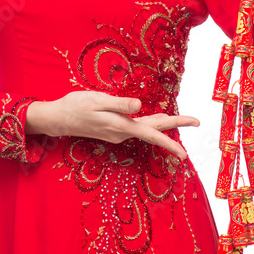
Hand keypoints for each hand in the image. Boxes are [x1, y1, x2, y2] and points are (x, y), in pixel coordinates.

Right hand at [25, 91, 198, 160]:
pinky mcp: (114, 130)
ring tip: (182, 120)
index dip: (170, 140)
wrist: (58, 119)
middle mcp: (122, 133)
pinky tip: (157, 119)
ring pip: (146, 128)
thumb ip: (119, 104)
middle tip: (196, 121)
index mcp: (121, 126)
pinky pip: (138, 127)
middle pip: (154, 130)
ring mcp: (118, 133)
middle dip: (175, 126)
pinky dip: (151, 124)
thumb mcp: (97, 101)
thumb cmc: (76, 106)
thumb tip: (139, 106)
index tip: (186, 153)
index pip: (152, 133)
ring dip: (164, 124)